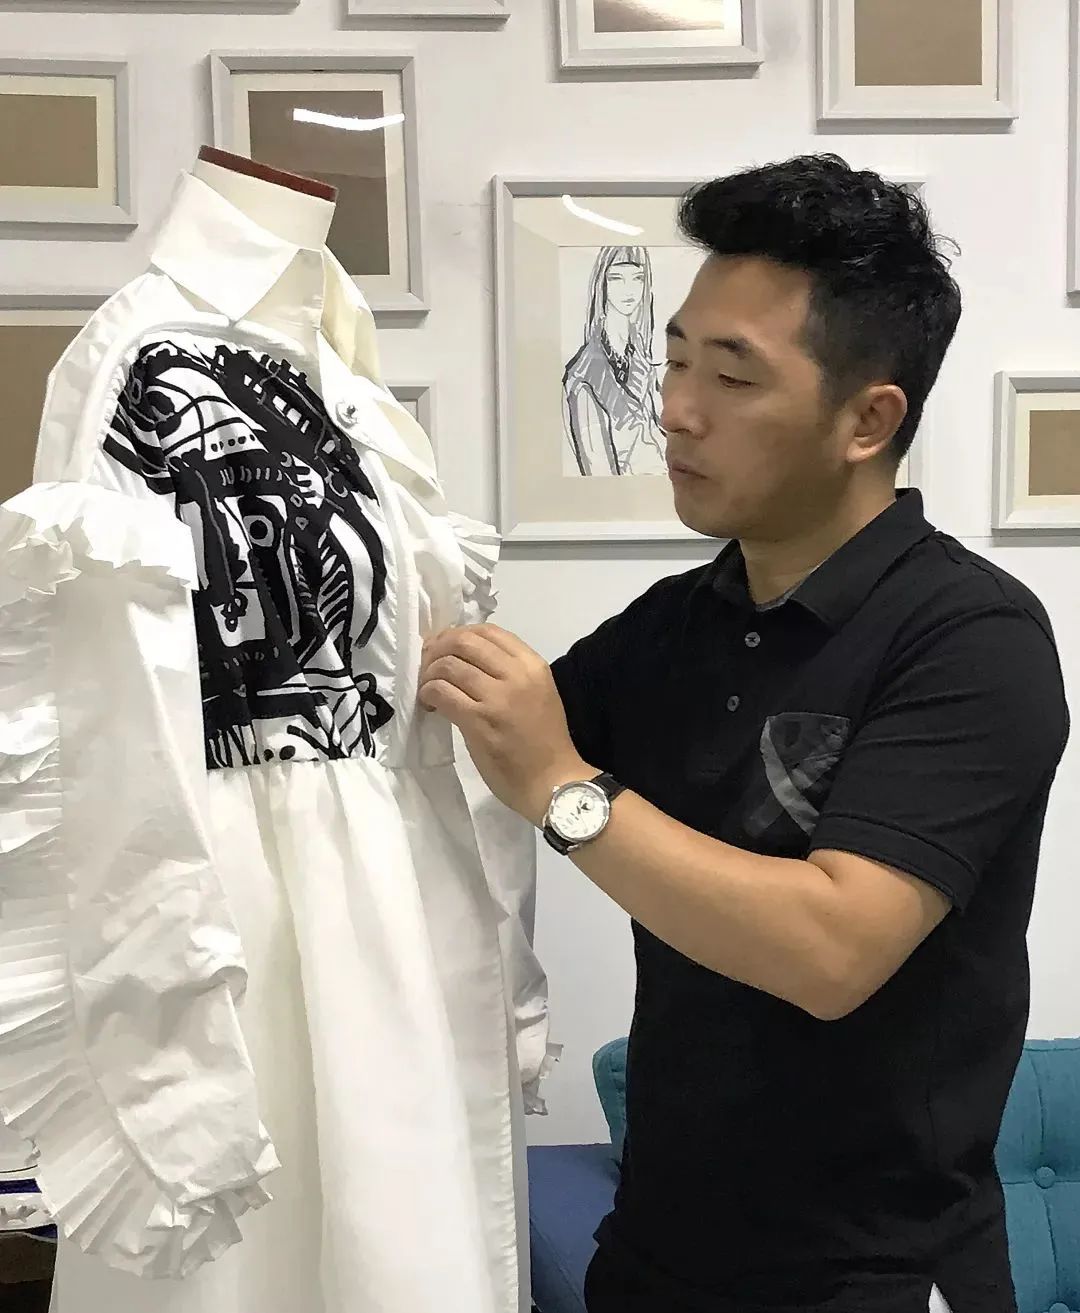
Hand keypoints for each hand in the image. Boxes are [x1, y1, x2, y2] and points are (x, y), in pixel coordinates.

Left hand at [419, 624, 588, 824]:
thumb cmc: (544, 741)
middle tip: (428, 665)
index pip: (488, 631)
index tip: (444, 647)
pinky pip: (442, 693)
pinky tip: (429, 704)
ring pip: (447, 665)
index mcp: (532, 665)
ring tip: (428, 689)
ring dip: (428, 674)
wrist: (553, 782)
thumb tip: (464, 658)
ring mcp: (497, 698)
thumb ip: (508, 672)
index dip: (458, 633)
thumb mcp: (537, 693)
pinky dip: (428, 693)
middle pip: (463, 641)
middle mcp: (516, 675)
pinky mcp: (479, 722)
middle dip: (437, 648)